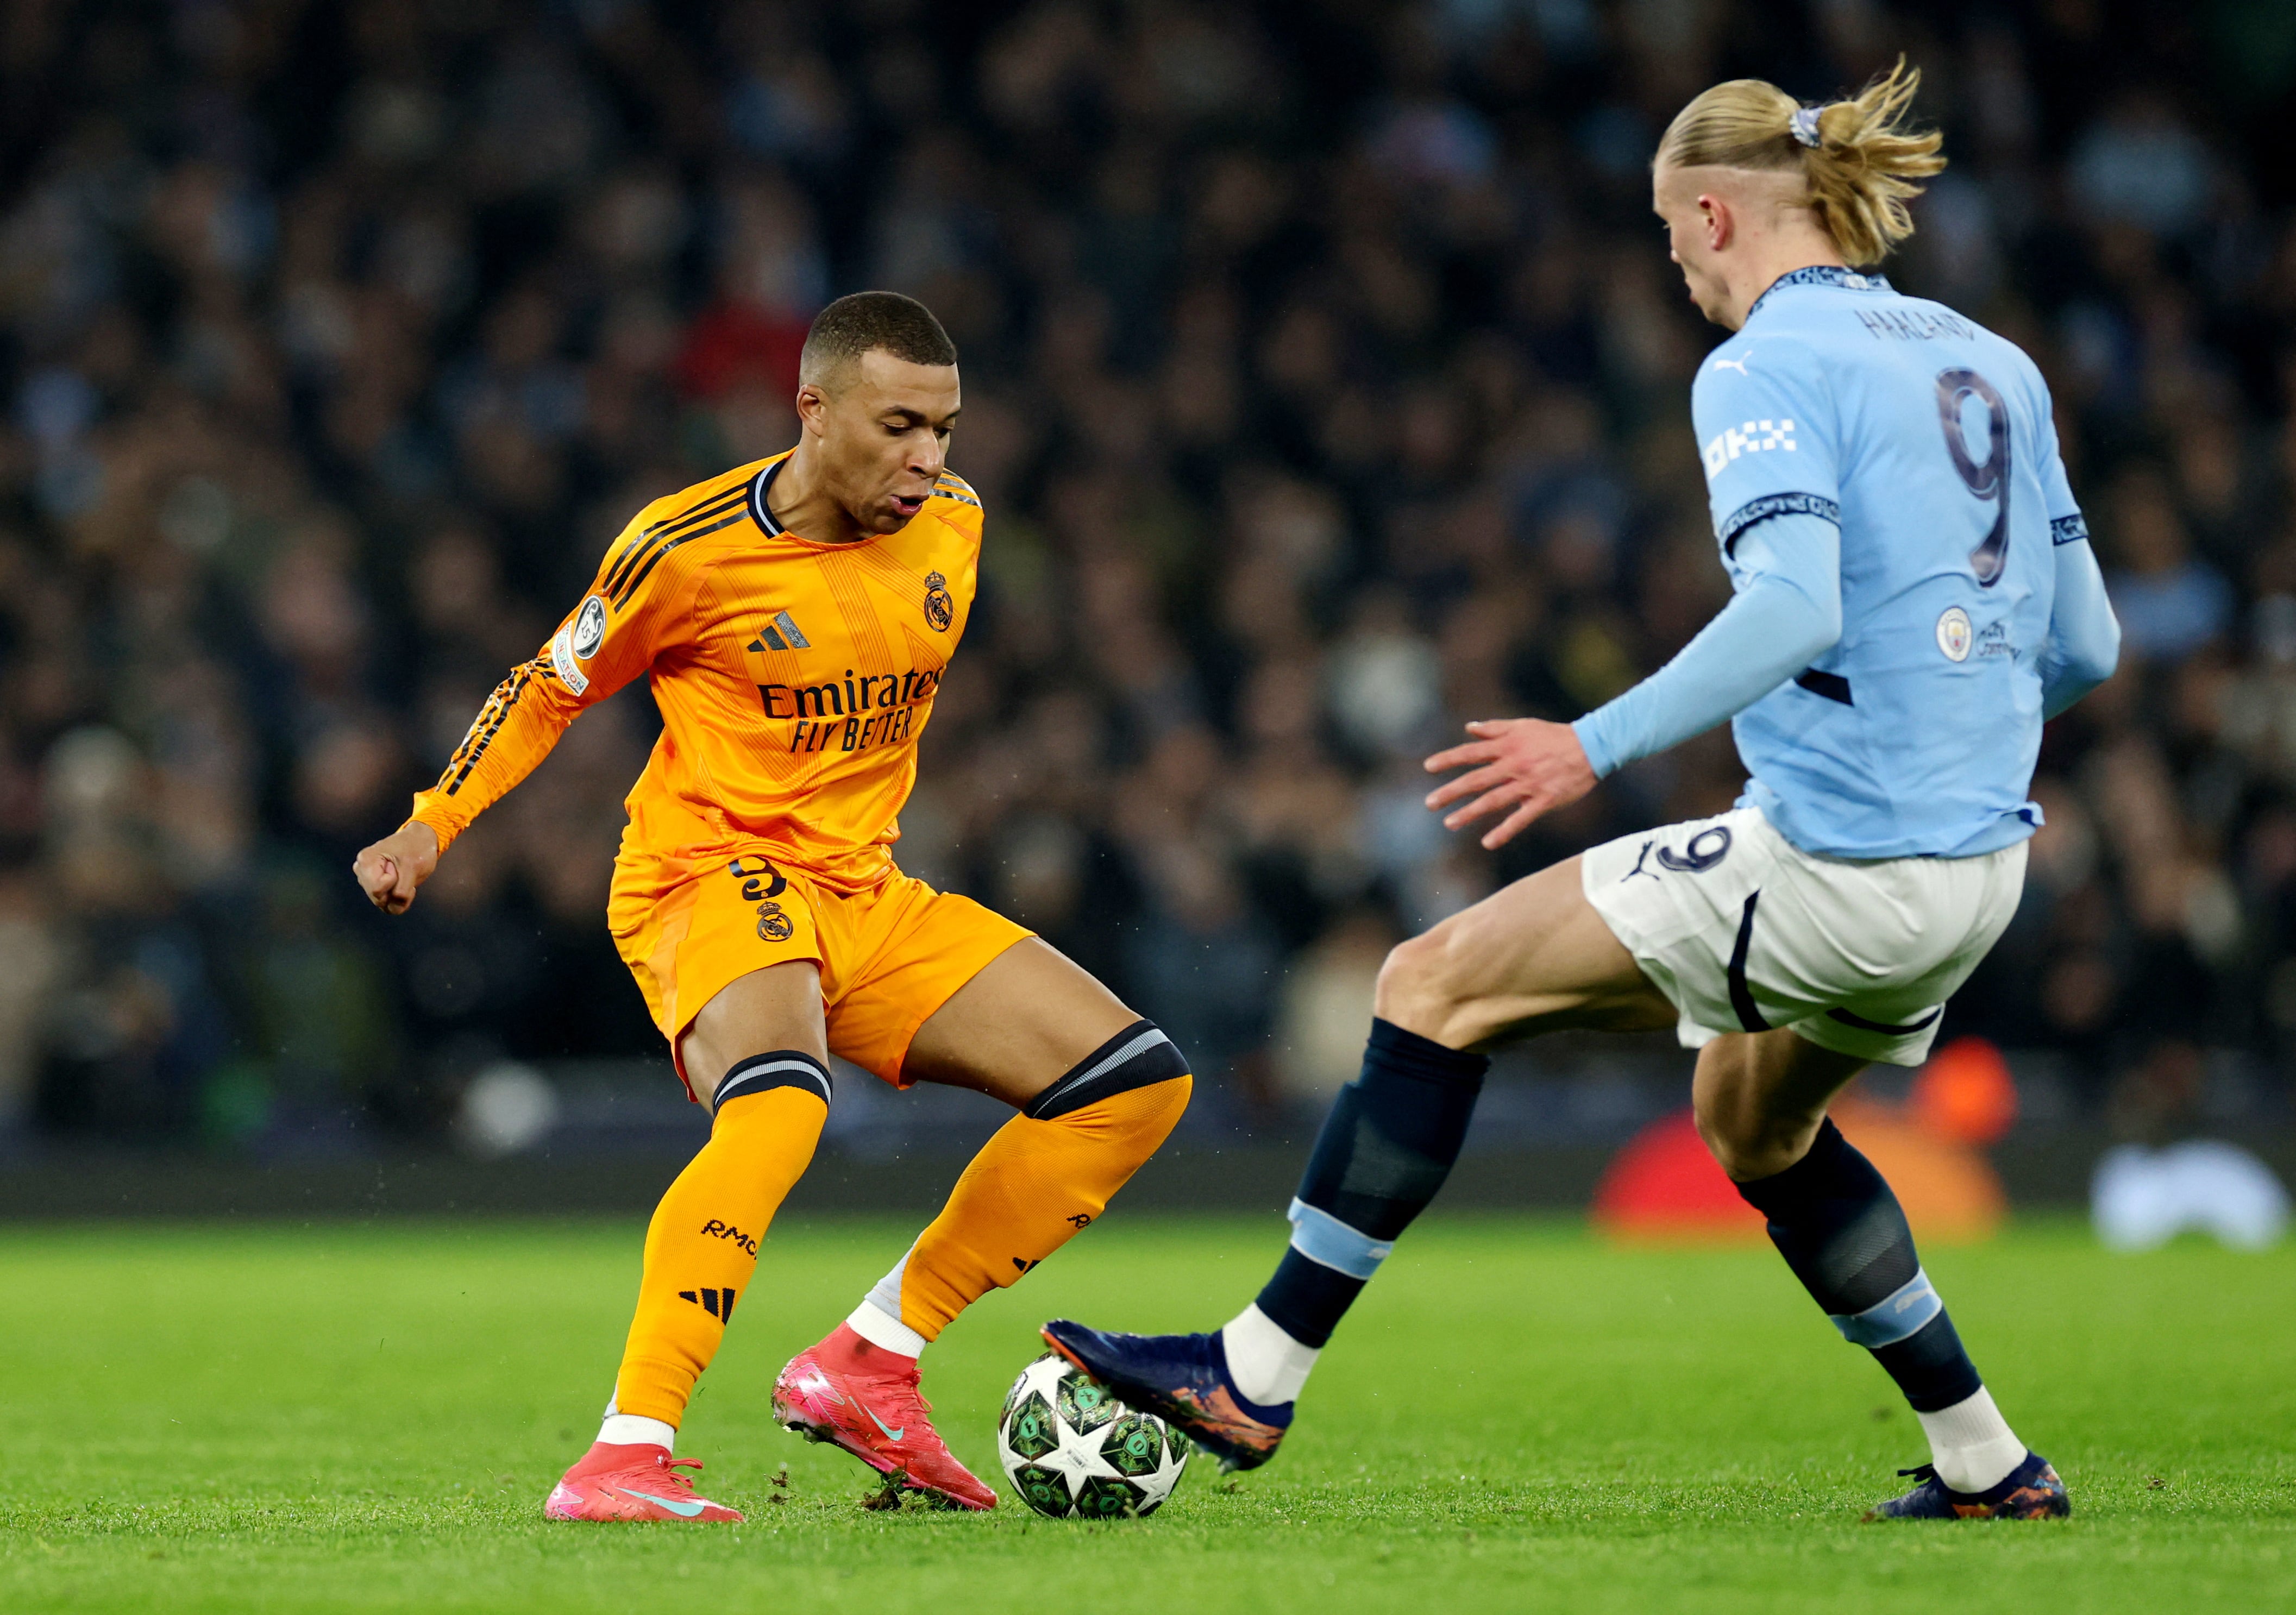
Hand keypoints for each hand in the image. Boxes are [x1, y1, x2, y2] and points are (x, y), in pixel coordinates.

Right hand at [353, 821, 440, 914]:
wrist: (421, 840)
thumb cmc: (417, 848)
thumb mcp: (413, 867)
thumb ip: (402, 890)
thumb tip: (393, 906)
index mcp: (366, 860)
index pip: (376, 889)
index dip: (393, 882)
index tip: (399, 867)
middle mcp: (362, 870)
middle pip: (378, 898)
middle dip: (396, 892)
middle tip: (405, 873)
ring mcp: (367, 879)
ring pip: (383, 903)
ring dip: (399, 896)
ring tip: (406, 877)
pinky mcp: (376, 886)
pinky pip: (387, 904)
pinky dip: (399, 898)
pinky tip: (405, 884)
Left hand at [1423, 718, 1597, 849]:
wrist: (1592, 746)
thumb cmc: (1554, 735)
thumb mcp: (1523, 725)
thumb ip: (1495, 728)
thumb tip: (1468, 728)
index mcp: (1507, 746)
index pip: (1471, 753)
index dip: (1448, 759)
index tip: (1427, 767)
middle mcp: (1514, 765)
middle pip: (1476, 780)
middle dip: (1451, 791)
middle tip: (1429, 803)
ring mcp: (1528, 784)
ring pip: (1493, 800)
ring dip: (1470, 813)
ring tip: (1449, 823)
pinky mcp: (1543, 800)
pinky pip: (1520, 818)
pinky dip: (1504, 831)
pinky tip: (1487, 843)